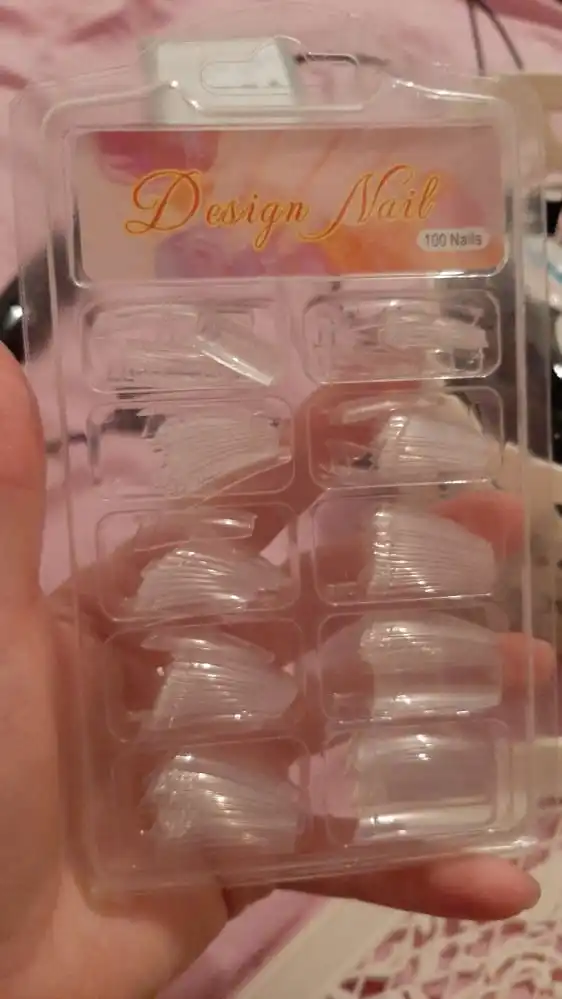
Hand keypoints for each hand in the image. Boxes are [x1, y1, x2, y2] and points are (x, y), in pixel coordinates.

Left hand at [0, 347, 546, 998]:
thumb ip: (6, 514)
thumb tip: (4, 368)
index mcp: (134, 610)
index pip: (238, 514)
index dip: (311, 457)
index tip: (393, 407)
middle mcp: (190, 675)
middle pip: (321, 605)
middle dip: (409, 564)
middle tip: (501, 526)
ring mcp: (226, 770)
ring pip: (351, 723)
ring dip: (445, 704)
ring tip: (534, 671)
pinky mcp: (245, 861)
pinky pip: (343, 858)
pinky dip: (420, 868)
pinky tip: (502, 874)